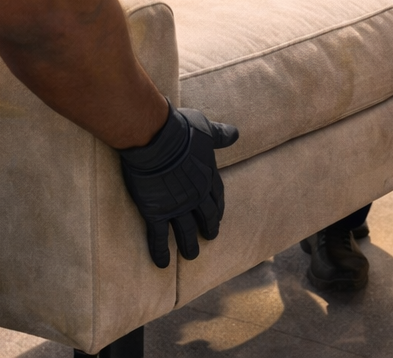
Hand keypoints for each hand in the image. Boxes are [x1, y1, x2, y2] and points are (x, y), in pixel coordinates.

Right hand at [118, 102, 239, 267]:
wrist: (156, 139)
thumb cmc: (181, 129)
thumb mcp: (205, 128)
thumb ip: (219, 135)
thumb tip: (235, 133)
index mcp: (207, 176)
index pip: (216, 195)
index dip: (218, 206)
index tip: (218, 215)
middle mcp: (196, 195)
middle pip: (206, 215)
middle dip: (209, 227)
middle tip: (209, 236)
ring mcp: (177, 206)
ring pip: (186, 231)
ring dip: (189, 245)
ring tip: (191, 254)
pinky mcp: (156, 212)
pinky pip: (160, 236)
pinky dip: (161, 251)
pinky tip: (163, 264)